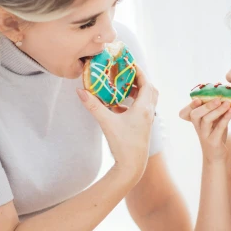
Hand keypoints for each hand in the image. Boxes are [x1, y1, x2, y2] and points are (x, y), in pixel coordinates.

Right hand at [77, 65, 157, 182]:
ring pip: (146, 100)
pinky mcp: (143, 128)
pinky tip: (117, 107)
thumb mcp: (106, 122)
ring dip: (137, 92)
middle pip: (150, 90)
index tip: (129, 64)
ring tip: (122, 88)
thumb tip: (80, 91)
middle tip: (126, 74)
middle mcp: (149, 113)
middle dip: (139, 80)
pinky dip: (132, 104)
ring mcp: (147, 121)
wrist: (132, 167)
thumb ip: (93, 106)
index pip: (146, 82)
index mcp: (143, 108)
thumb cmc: (123, 145)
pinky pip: (141, 110)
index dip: (139, 71)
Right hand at [179, 98, 230, 162]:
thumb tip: (225, 96)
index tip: (197, 99)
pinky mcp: (213, 142)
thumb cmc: (215, 135)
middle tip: (218, 99)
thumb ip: (216, 111)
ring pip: (206, 120)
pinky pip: (218, 129)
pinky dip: (225, 119)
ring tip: (227, 103)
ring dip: (217, 110)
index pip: (187, 112)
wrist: (216, 156)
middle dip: (206, 106)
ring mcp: (204, 135)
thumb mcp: (214, 122)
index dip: (190, 105)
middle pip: (196, 114)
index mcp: (196, 121)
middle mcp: (197, 127)